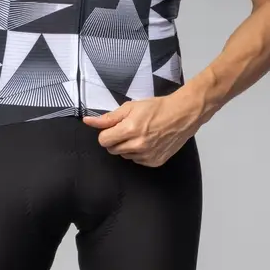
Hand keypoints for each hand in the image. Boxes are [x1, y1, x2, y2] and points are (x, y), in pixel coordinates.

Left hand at [82, 90, 202, 166]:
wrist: (181, 115)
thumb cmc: (156, 108)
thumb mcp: (130, 107)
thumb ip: (108, 117)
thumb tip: (88, 121)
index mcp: (129, 130)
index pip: (103, 140)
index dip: (106, 133)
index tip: (114, 127)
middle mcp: (137, 146)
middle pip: (112, 149)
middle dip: (115, 139)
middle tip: (126, 129)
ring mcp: (146, 156)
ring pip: (124, 155)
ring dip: (126, 146)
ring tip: (139, 133)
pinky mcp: (154, 162)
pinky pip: (137, 160)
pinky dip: (138, 152)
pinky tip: (147, 141)